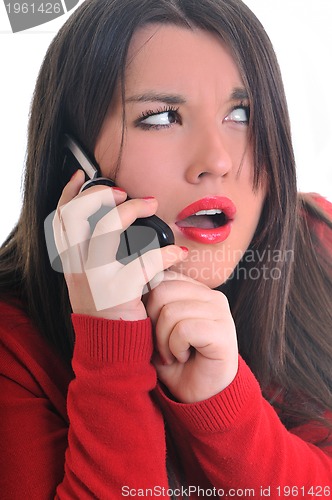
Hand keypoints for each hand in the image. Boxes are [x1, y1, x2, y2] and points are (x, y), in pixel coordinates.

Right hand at [53, 170, 187, 320]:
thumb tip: (110, 221)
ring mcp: (96, 279)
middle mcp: (77, 267)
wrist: (110, 346)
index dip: (69, 193)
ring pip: (106, 229)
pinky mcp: (119, 292)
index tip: (82, 177)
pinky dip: (165, 253)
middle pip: (76, 216)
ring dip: (132, 210)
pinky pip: (144, 263)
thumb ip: (92, 253)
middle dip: (99, 195)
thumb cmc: (107, 309)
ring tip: (151, 205)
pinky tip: (177, 252)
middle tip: (123, 193)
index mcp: (70, 261)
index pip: (60, 219)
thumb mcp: (89, 279)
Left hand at [146, 271, 237, 402]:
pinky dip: (175, 348)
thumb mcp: (158, 329)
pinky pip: (184, 330)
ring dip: (164, 340)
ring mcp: (220, 313)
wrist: (202, 397)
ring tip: (174, 354)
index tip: (155, 330)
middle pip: (162, 291)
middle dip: (153, 323)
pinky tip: (183, 357)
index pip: (162, 278)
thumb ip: (151, 305)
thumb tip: (134, 286)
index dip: (148, 305)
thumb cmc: (177, 362)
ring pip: (171, 312)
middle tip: (163, 345)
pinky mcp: (223, 332)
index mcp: (197, 291)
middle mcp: (212, 296)